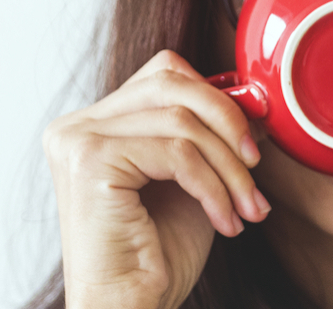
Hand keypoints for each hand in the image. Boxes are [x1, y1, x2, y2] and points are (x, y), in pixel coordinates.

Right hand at [43, 50, 270, 308]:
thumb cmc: (157, 257)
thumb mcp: (195, 182)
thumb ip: (212, 137)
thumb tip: (254, 100)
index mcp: (95, 125)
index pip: (164, 74)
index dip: (216, 97)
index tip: (251, 141)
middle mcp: (77, 126)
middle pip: (171, 81)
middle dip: (228, 121)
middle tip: (256, 166)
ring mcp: (78, 140)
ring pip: (182, 121)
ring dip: (229, 168)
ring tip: (247, 207)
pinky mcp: (90, 161)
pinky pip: (177, 153)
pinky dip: (214, 187)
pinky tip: (225, 221)